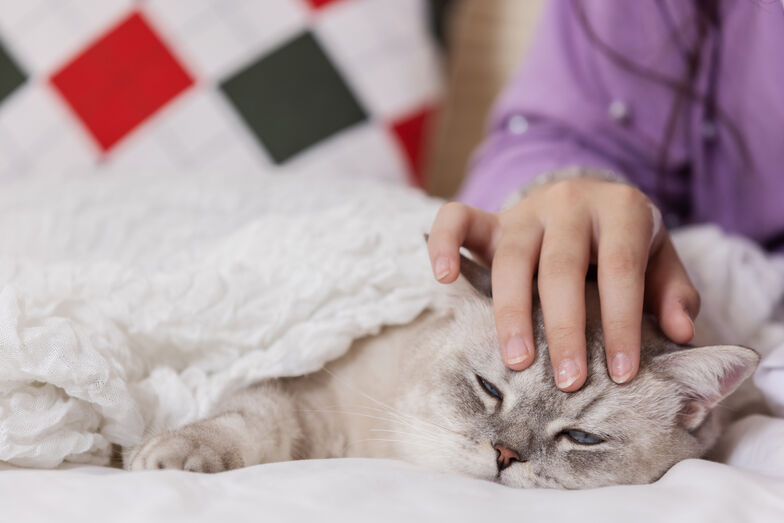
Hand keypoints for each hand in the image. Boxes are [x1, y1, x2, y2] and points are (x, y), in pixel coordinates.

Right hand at [427, 177, 699, 390]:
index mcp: (621, 210)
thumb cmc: (624, 245)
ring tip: (517, 363)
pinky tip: (442, 279)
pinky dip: (444, 245)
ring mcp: (525, 209)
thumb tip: (681, 333)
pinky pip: (456, 218)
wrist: (587, 202)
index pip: (621, 269)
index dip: (621, 322)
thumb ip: (672, 292)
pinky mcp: (490, 218)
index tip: (620, 374)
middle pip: (562, 266)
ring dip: (511, 312)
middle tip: (568, 382)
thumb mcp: (660, 261)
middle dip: (565, 327)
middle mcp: (570, 202)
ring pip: (512, 257)